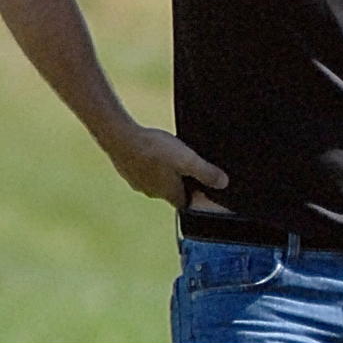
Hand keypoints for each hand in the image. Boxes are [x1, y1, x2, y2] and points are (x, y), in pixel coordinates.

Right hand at [103, 124, 227, 207]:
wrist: (119, 138)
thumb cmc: (154, 149)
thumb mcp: (187, 160)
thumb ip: (206, 172)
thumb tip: (223, 183)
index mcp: (168, 193)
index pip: (187, 204)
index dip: (199, 199)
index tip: (208, 191)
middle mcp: (152, 192)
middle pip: (174, 192)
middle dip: (185, 184)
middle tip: (194, 169)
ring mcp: (138, 182)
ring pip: (159, 181)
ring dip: (169, 174)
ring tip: (176, 158)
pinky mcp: (129, 171)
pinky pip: (146, 172)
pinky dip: (154, 166)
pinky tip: (156, 153)